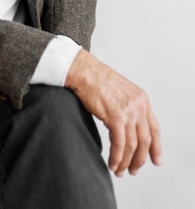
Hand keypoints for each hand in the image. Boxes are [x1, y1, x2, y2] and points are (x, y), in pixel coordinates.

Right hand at [65, 49, 161, 176]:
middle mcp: (139, 105)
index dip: (156, 147)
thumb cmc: (97, 80)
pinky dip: (117, 157)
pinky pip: (120, 144)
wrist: (84, 71)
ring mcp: (128, 111)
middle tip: (133, 170)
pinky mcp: (116, 116)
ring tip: (119, 170)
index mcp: (142, 99)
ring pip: (133, 145)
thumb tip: (130, 128)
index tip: (155, 160)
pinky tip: (112, 163)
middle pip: (145, 140)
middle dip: (140, 159)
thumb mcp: (121, 92)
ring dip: (126, 162)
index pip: (155, 128)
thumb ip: (129, 107)